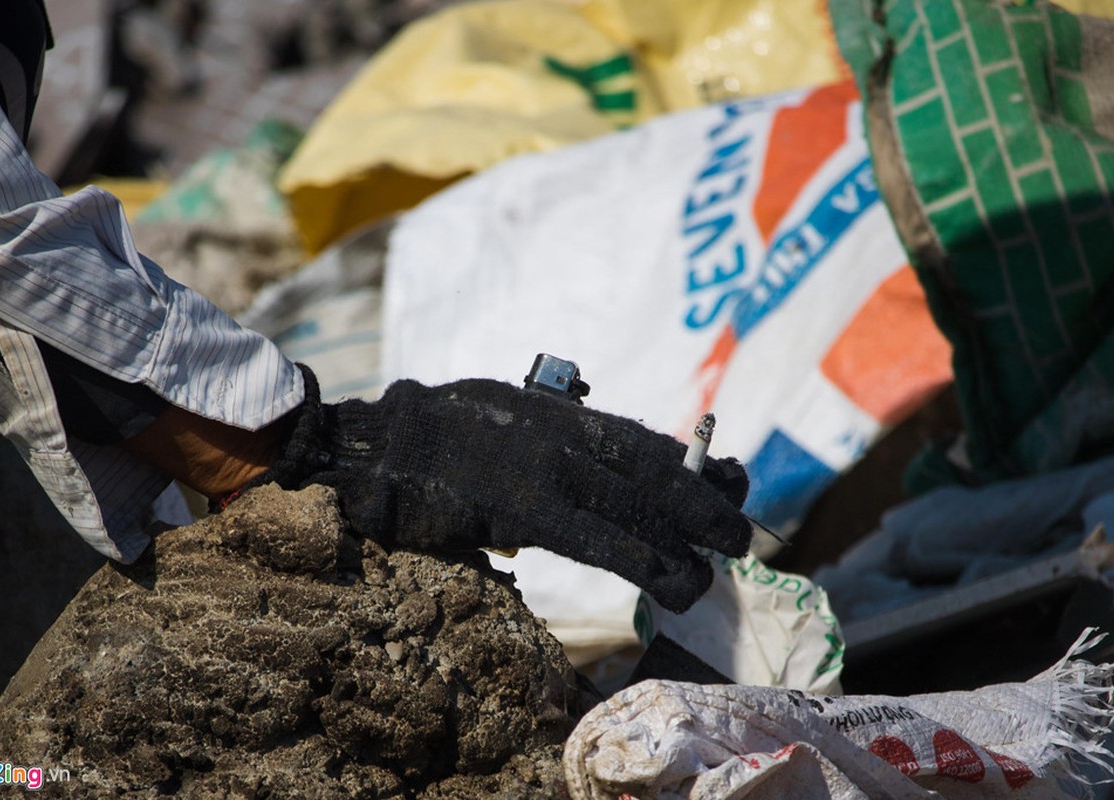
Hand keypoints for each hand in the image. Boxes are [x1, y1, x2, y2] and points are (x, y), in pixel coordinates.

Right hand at [254, 365, 750, 612]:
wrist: (371, 445)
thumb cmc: (426, 434)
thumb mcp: (497, 414)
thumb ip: (544, 435)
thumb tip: (581, 461)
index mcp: (558, 413)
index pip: (640, 440)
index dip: (688, 465)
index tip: (728, 482)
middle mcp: (562, 432)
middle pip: (652, 470)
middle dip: (702, 501)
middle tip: (742, 530)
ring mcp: (544, 466)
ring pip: (635, 505)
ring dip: (684, 538)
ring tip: (719, 566)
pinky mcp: (521, 505)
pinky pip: (597, 537)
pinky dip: (643, 558)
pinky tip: (673, 577)